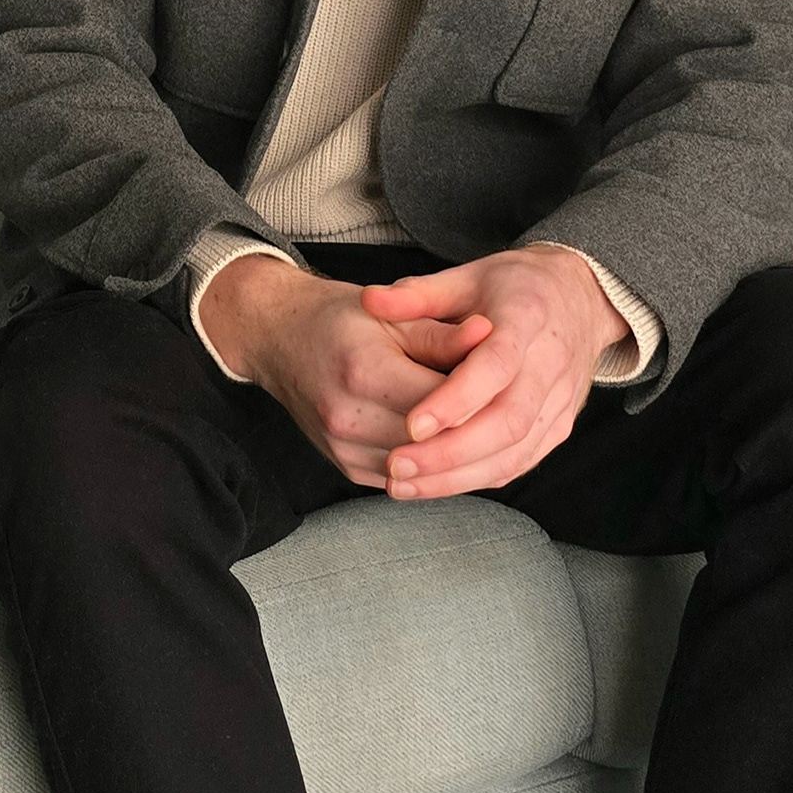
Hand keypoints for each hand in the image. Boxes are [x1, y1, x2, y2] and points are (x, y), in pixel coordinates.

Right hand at [198, 256, 492, 489]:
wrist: (280, 339)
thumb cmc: (340, 318)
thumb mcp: (391, 312)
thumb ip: (441, 332)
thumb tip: (491, 335)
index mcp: (363, 370)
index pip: (440, 401)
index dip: (481, 394)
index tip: (512, 381)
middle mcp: (348, 417)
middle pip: (434, 441)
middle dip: (474, 428)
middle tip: (510, 409)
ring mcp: (343, 449)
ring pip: (422, 469)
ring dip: (456, 454)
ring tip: (488, 428)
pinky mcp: (346, 468)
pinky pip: (404, 480)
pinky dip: (431, 466)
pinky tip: (454, 446)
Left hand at [360, 247, 628, 500]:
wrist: (579, 299)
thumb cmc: (514, 285)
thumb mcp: (468, 276)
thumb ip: (418, 294)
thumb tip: (369, 299)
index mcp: (527, 317)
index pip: (495, 366)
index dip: (455, 399)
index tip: (411, 424)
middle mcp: (551, 364)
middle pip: (507, 421)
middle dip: (449, 451)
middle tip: (396, 464)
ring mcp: (560, 401)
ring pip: (515, 452)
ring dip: (458, 475)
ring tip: (404, 483)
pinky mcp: (559, 427)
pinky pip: (520, 462)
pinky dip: (476, 478)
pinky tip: (435, 484)